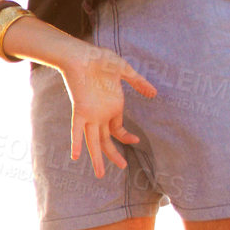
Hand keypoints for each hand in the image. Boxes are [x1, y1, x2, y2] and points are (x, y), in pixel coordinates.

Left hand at [60, 44, 155, 176]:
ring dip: (97, 157)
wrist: (82, 54)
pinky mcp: (79, 110)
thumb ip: (138, 82)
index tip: (136, 141)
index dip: (126, 137)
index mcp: (112, 107)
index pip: (118, 130)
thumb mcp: (124, 71)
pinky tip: (77, 156)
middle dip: (113, 155)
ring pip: (93, 141)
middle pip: (106, 140)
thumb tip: (153, 93)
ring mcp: (90, 114)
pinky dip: (76, 142)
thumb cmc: (101, 60)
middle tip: (123, 167)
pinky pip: (76, 130)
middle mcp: (101, 114)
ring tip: (100, 174)